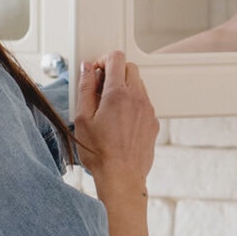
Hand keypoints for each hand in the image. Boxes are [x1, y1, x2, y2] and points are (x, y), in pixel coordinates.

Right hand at [76, 51, 158, 193]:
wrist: (121, 177)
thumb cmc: (100, 153)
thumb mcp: (82, 117)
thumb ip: (85, 87)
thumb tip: (88, 69)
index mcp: (118, 93)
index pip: (116, 57)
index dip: (103, 60)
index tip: (96, 71)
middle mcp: (137, 98)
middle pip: (130, 67)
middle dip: (115, 71)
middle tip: (101, 88)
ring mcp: (148, 110)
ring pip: (139, 84)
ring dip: (125, 87)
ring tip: (109, 107)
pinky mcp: (154, 123)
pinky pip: (144, 102)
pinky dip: (133, 103)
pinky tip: (120, 120)